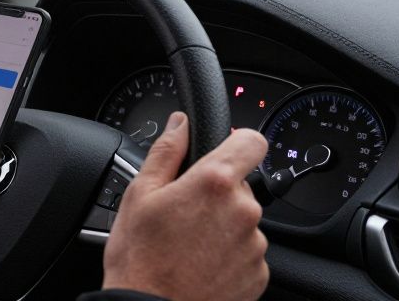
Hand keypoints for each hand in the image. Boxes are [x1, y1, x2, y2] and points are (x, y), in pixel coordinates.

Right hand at [102, 112, 268, 300]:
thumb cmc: (140, 259)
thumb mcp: (140, 194)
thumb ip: (166, 151)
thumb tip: (180, 123)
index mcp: (215, 183)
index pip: (252, 141)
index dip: (237, 142)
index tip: (223, 153)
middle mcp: (243, 211)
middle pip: (241, 186)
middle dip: (217, 194)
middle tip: (184, 214)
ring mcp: (254, 246)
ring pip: (243, 221)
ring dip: (223, 227)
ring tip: (189, 245)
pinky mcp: (258, 275)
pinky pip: (247, 253)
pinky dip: (229, 256)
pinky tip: (200, 265)